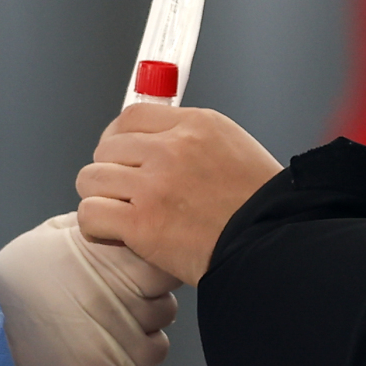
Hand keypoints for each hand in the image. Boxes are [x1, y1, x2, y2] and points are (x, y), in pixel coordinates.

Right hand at [0, 212, 179, 365]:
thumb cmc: (10, 286)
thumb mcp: (45, 237)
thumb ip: (87, 225)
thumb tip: (113, 217)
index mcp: (104, 247)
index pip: (156, 234)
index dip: (152, 240)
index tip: (138, 247)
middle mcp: (121, 282)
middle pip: (169, 272)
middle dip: (156, 274)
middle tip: (133, 281)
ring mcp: (126, 322)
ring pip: (166, 311)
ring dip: (149, 310)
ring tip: (114, 312)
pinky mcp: (124, 359)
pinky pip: (159, 348)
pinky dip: (146, 344)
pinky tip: (117, 336)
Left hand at [76, 104, 281, 285]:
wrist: (274, 248)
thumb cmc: (262, 210)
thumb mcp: (235, 151)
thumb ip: (193, 141)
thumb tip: (154, 141)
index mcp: (197, 125)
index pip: (131, 117)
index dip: (116, 139)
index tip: (119, 159)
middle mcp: (172, 148)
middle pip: (106, 148)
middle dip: (109, 173)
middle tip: (124, 197)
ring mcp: (155, 185)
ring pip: (91, 178)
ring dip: (100, 199)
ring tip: (120, 218)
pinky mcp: (142, 222)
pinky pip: (90, 214)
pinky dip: (95, 228)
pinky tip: (114, 236)